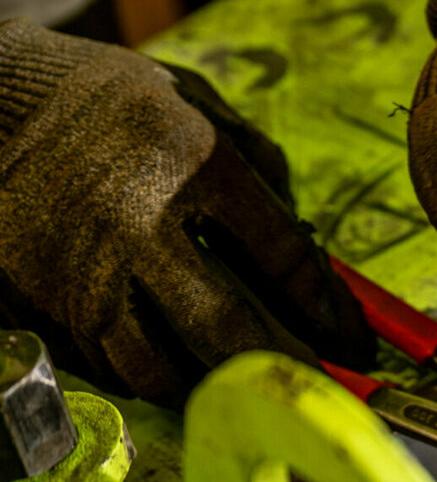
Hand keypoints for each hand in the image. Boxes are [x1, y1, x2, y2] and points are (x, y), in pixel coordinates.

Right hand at [0, 19, 369, 404]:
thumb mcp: (190, 97)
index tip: (354, 340)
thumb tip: (301, 230)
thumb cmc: (99, 93)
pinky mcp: (36, 301)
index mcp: (190, 167)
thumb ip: (255, 157)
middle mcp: (135, 228)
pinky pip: (105, 366)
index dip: (328, 310)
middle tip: (320, 386)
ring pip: (159, 368)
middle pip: (226, 329)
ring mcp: (80, 273)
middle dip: (284, 367)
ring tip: (250, 388)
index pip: (281, 259)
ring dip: (215, 386)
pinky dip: (149, 379)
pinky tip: (179, 373)